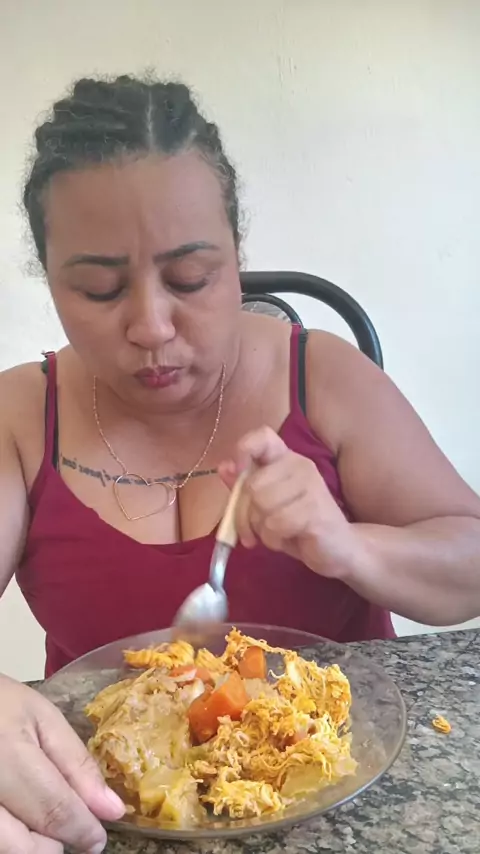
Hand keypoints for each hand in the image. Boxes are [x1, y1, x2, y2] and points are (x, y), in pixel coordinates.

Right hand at [0, 674, 123, 853]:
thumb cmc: (4, 705)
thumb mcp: (44, 719)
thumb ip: (76, 764)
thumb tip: (111, 810)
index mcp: (8, 755)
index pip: (53, 810)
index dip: (82, 829)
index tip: (97, 838)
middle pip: (24, 847)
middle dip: (53, 844)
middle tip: (64, 822)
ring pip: (5, 851)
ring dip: (29, 845)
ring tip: (38, 817)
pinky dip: (11, 840)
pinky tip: (18, 816)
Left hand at [219, 426, 359, 576]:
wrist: (339, 549)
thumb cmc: (299, 525)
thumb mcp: (267, 505)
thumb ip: (244, 486)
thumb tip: (223, 467)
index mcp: (287, 459)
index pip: (264, 436)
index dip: (244, 449)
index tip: (237, 471)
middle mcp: (300, 466)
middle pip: (252, 485)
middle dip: (245, 515)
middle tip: (254, 529)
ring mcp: (311, 487)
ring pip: (262, 505)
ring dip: (261, 529)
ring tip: (275, 533)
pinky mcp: (316, 511)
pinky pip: (276, 524)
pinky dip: (273, 539)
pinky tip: (287, 539)